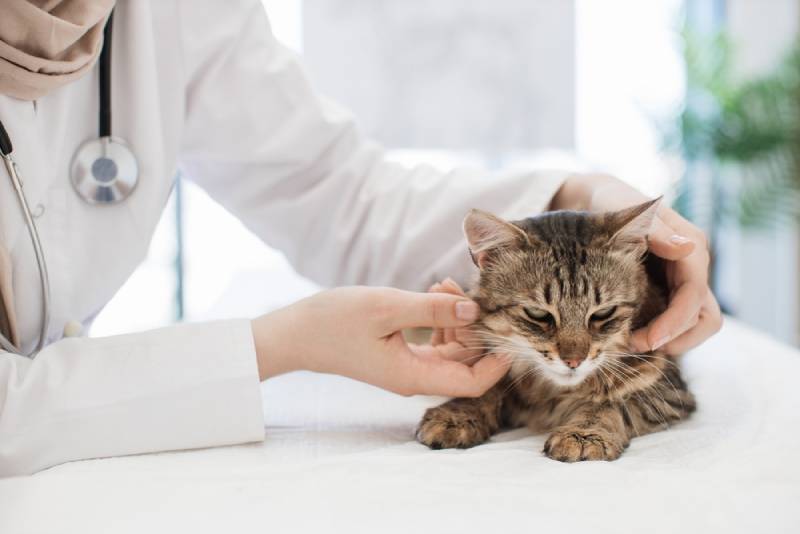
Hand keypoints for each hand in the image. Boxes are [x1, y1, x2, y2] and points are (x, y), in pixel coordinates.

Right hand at [251, 287, 509, 395]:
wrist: (296, 333)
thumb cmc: (335, 321)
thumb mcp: (387, 307)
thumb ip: (432, 309)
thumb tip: (474, 307)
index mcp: (414, 375)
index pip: (473, 382)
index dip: (497, 361)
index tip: (508, 329)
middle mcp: (415, 377)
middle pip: (466, 363)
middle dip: (475, 327)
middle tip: (465, 289)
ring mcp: (407, 367)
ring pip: (451, 349)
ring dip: (455, 319)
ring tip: (444, 285)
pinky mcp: (399, 354)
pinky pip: (433, 342)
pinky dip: (439, 319)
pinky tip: (433, 293)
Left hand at [550, 174, 722, 353]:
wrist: (602, 202)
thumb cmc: (613, 206)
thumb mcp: (628, 214)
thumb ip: (656, 231)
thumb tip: (686, 248)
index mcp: (690, 247)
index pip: (693, 296)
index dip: (674, 323)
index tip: (648, 341)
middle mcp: (693, 266)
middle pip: (704, 317)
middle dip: (674, 337)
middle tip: (634, 345)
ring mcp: (684, 280)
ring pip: (697, 323)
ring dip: (671, 340)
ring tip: (633, 343)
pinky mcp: (671, 290)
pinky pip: (678, 321)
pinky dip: (661, 333)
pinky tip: (631, 335)